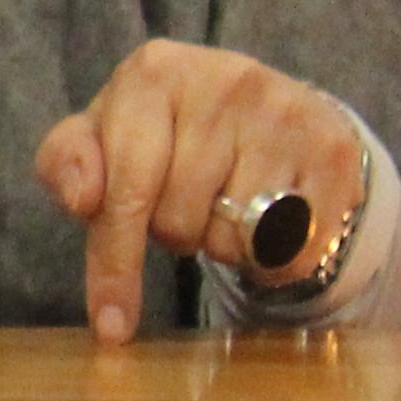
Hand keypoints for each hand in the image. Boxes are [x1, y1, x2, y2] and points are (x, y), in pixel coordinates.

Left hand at [34, 40, 364, 344]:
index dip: (115, 262)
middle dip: (174, 232)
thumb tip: (80, 197)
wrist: (260, 108)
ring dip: (225, 243)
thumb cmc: (162, 133)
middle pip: (178, 220)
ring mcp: (284, 111)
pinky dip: (275, 258)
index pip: (124, 190)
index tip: (111, 327)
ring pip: (236, 240)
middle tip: (188, 201)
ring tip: (228, 202)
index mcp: (152, 73)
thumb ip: (67, 163)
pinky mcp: (333, 148)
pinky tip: (271, 219)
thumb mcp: (101, 137)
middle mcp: (223, 80)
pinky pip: (293, 250)